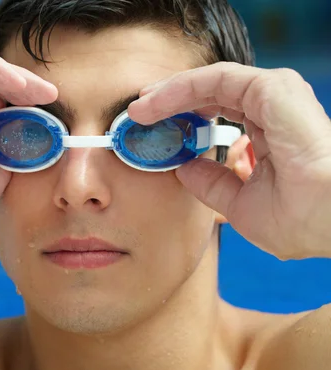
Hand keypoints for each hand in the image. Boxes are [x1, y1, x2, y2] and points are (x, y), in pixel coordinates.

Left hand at [127, 62, 330, 259]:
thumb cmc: (303, 220)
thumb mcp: (241, 204)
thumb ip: (212, 183)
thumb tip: (183, 168)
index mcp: (270, 134)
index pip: (219, 114)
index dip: (183, 117)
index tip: (149, 129)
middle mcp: (273, 111)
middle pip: (211, 94)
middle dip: (170, 101)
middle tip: (137, 112)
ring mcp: (274, 97)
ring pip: (209, 82)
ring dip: (169, 93)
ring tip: (139, 108)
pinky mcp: (272, 89)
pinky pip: (215, 79)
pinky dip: (181, 88)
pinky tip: (155, 104)